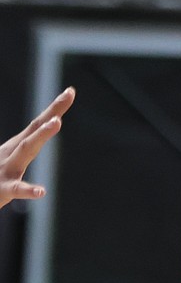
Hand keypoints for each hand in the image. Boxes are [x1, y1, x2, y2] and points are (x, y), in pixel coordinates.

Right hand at [0, 87, 74, 210]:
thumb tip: (35, 137)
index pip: (38, 125)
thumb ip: (23, 149)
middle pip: (35, 130)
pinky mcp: (3, 189)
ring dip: (42, 135)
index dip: (55, 109)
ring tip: (57, 122)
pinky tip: (42, 191)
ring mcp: (7, 169)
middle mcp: (12, 153)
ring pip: (26, 150)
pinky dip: (29, 190)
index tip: (71, 92)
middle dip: (52, 113)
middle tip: (68, 96)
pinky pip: (17, 189)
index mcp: (16, 147)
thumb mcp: (9, 160)